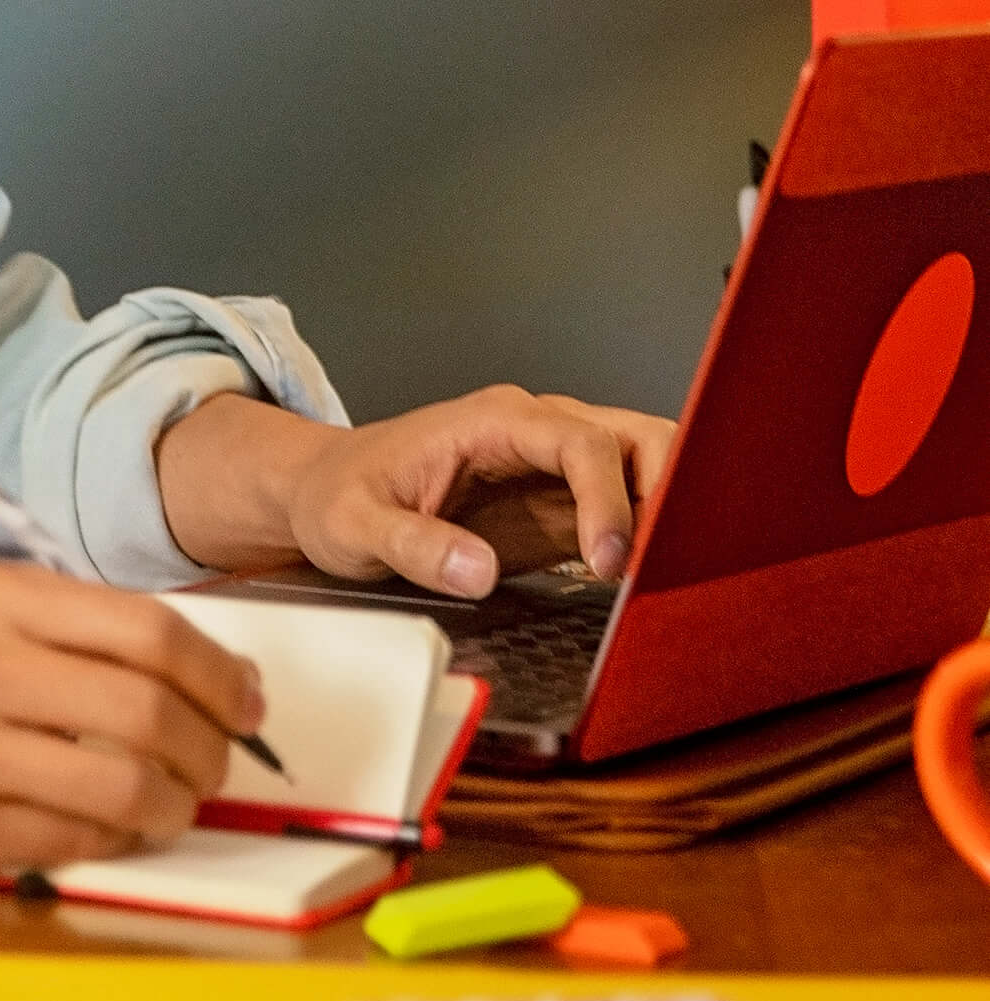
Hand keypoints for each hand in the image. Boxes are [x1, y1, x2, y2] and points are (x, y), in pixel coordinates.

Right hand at [0, 560, 261, 878]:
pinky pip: (71, 845)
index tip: (244, 697)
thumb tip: (199, 664)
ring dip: (173, 806)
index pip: (145, 629)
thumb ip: (65, 625)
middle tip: (219, 759)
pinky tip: (108, 827)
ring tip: (173, 802)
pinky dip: (113, 843)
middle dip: (210, 745)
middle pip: (147, 708)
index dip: (218, 671)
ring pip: (121, 788)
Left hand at [158, 387, 677, 598]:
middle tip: (670, 562)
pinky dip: (655, 536)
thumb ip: (412, 545)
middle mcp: (535, 430)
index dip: (608, 499)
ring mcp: (555, 464)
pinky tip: (653, 579)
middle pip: (636, 436)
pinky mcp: (563, 504)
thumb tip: (477, 569)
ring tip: (671, 573)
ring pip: (646, 464)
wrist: (328, 491)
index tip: (610, 561)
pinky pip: (631, 508)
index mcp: (492, 421)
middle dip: (671, 489)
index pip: (579, 441)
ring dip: (672, 511)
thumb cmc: (340, 496)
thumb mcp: (354, 526)